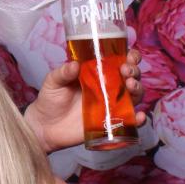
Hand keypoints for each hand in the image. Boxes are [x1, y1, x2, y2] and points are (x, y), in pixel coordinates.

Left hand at [23, 49, 144, 152]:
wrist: (45, 127)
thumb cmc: (50, 100)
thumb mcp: (53, 82)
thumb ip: (63, 73)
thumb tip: (74, 64)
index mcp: (96, 72)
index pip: (118, 60)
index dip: (129, 57)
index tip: (129, 56)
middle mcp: (107, 87)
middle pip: (130, 76)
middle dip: (134, 70)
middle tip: (126, 71)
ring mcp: (111, 104)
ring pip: (134, 95)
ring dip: (138, 89)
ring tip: (131, 86)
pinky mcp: (111, 122)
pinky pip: (130, 120)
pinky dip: (139, 118)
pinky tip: (138, 116)